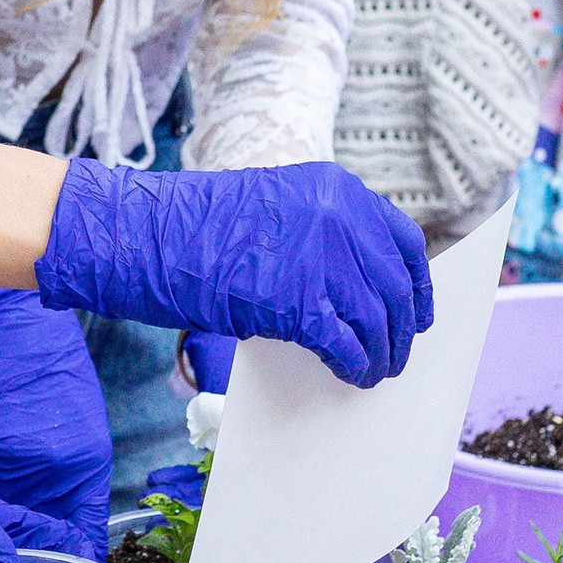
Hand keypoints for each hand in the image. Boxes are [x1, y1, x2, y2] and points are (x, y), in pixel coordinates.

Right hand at [0, 283, 111, 554]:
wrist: (14, 323)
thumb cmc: (54, 375)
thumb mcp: (83, 432)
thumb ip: (74, 485)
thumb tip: (66, 533)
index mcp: (83, 465)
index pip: (79, 533)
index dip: (69, 557)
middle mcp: (44, 469)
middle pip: (26, 530)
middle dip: (20, 539)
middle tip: (16, 537)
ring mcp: (3, 459)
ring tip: (1, 453)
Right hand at [34, 159, 430, 386]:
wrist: (145, 235)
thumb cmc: (197, 227)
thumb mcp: (276, 207)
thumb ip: (323, 232)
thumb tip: (362, 287)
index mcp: (336, 188)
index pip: (403, 241)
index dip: (417, 284)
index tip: (416, 312)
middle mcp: (338, 216)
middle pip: (395, 285)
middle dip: (400, 328)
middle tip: (395, 354)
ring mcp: (320, 258)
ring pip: (378, 319)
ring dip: (382, 353)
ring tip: (374, 372)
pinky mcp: (296, 302)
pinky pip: (346, 344)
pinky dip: (355, 365)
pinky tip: (350, 375)